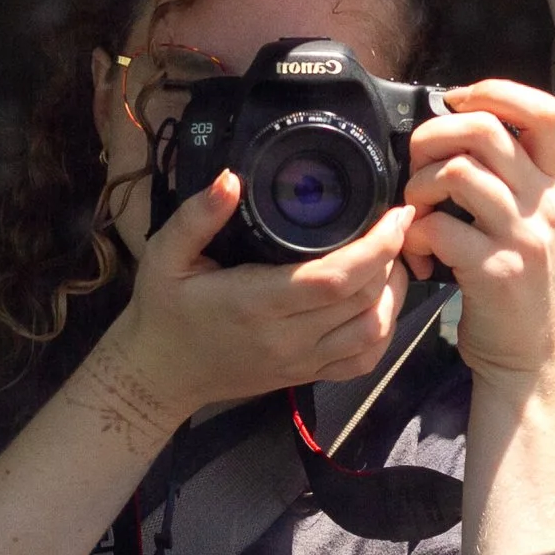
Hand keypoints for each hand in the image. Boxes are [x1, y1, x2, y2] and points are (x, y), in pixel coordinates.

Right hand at [96, 173, 411, 441]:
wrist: (158, 375)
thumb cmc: (163, 310)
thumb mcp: (164, 256)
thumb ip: (197, 217)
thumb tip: (232, 178)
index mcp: (257, 302)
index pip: (335, 278)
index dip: (377, 246)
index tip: (396, 213)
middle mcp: (287, 337)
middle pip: (364, 300)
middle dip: (392, 258)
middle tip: (397, 223)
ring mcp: (301, 362)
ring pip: (373, 332)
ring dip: (395, 293)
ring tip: (394, 257)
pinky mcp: (307, 376)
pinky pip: (362, 361)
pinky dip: (384, 332)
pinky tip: (382, 302)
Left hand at [402, 80, 554, 385]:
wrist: (533, 355)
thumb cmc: (517, 282)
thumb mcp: (526, 220)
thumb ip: (503, 177)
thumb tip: (448, 130)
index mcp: (549, 183)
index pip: (544, 112)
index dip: (496, 93)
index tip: (460, 105)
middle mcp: (542, 203)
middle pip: (485, 130)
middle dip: (434, 136)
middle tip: (419, 164)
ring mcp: (522, 236)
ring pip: (457, 172)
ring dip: (419, 186)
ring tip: (417, 210)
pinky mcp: (495, 272)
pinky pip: (438, 228)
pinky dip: (414, 235)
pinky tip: (419, 253)